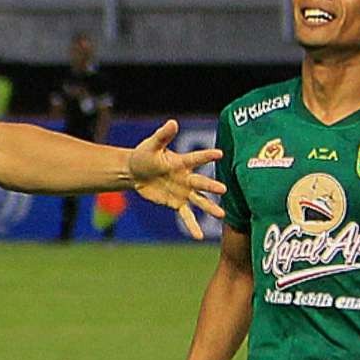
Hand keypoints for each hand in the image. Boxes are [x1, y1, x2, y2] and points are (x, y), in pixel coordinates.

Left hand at [125, 121, 227, 239]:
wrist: (135, 172)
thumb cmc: (145, 154)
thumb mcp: (151, 145)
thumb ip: (163, 135)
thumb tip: (173, 122)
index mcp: (182, 162)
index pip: (196, 158)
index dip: (207, 156)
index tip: (220, 154)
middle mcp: (187, 177)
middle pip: (200, 183)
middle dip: (211, 186)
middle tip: (224, 190)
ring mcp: (183, 191)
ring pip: (199, 201)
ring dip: (210, 208)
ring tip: (222, 216)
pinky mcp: (176, 203)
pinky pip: (186, 216)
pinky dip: (192, 226)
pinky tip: (199, 237)